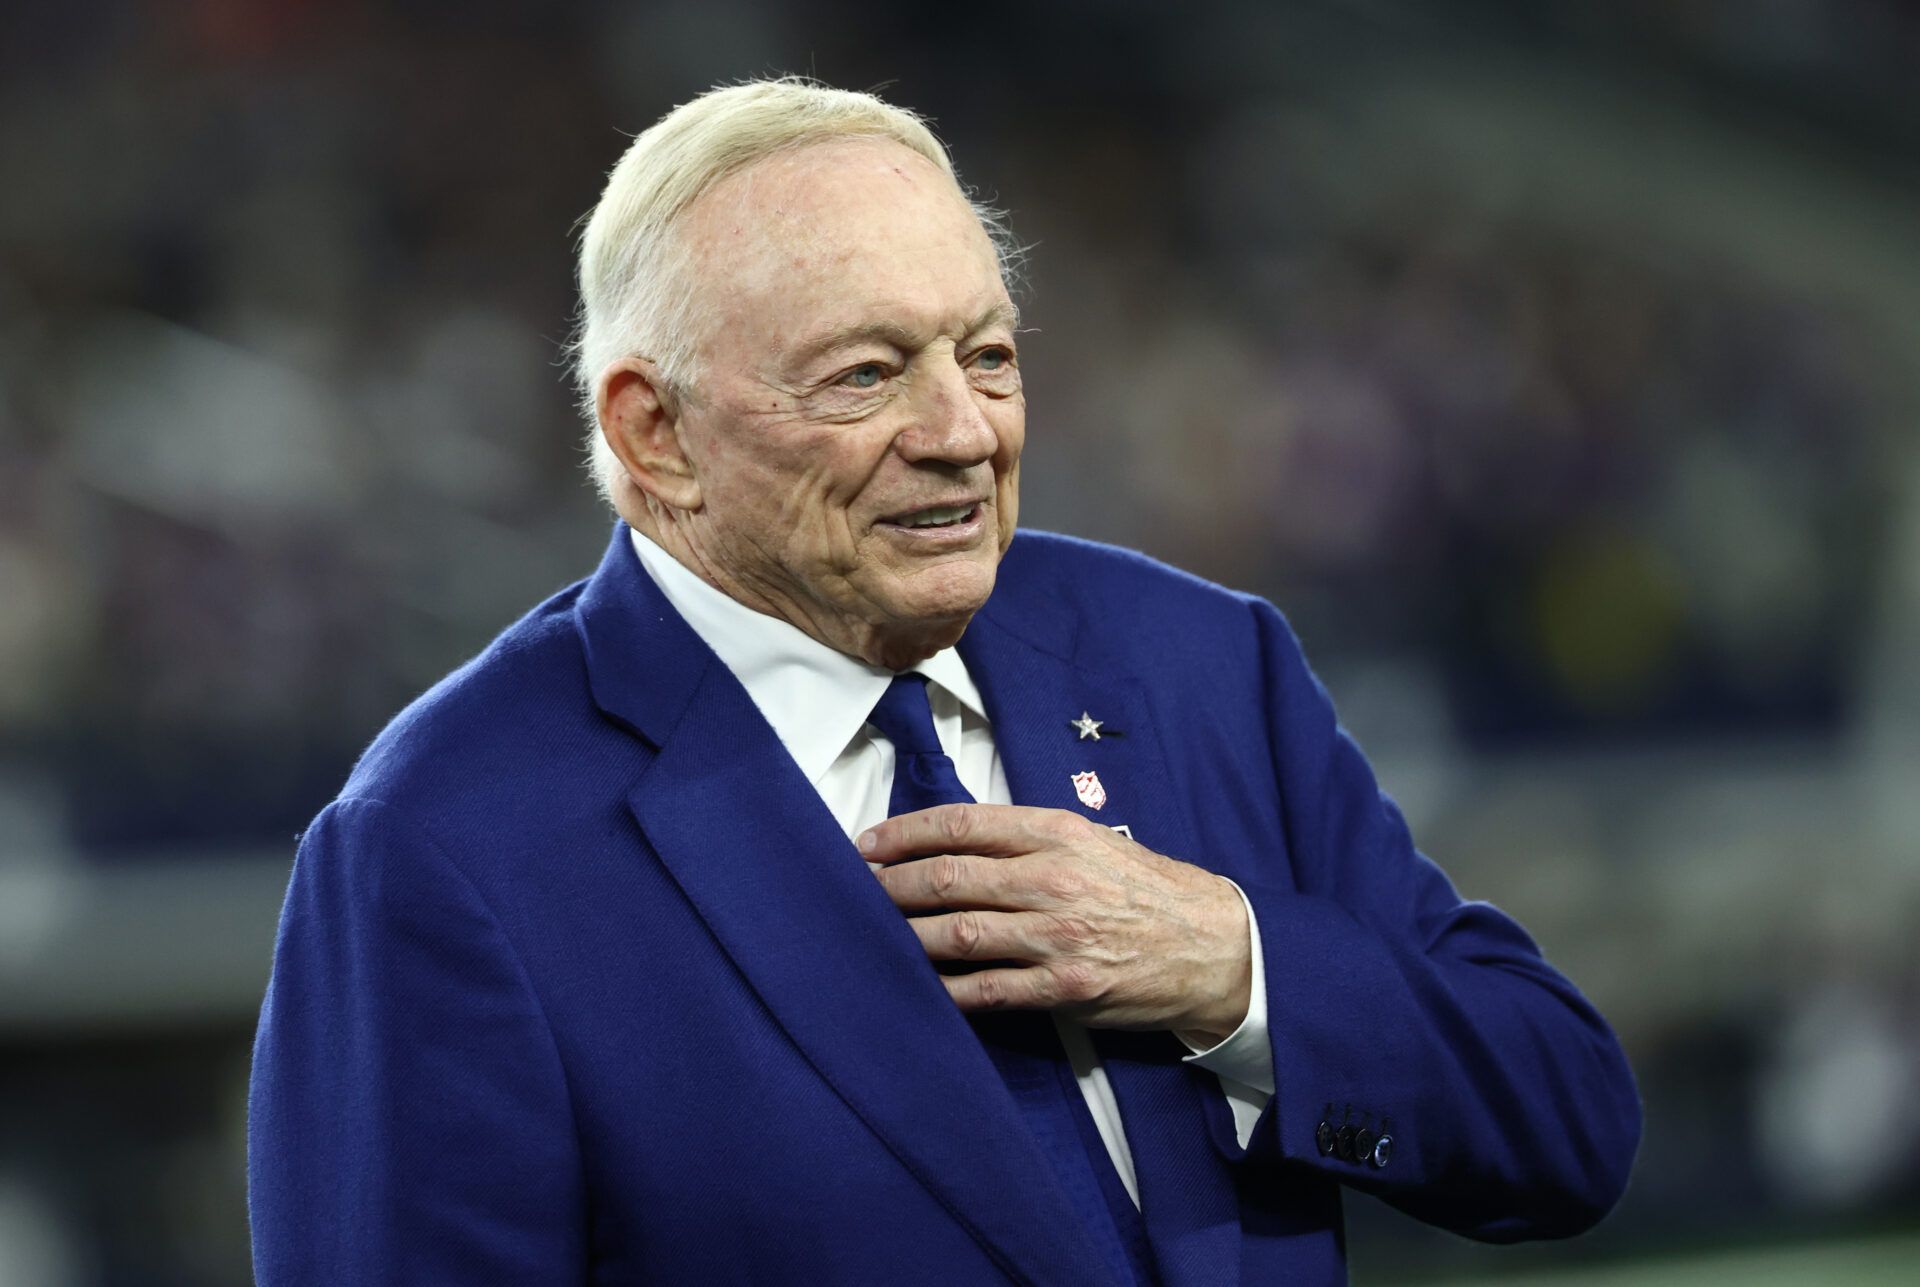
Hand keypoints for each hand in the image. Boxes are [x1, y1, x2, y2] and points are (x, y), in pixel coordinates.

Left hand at [859, 803, 1251, 1042]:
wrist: (1215, 946)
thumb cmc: (1150, 890)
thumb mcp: (1095, 842)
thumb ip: (1031, 839)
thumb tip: (958, 842)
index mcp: (1058, 834)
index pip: (962, 825)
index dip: (904, 833)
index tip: (868, 844)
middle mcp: (1052, 881)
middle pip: (947, 878)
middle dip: (890, 885)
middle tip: (856, 891)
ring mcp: (1056, 937)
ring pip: (957, 933)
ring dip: (905, 934)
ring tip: (873, 934)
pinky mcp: (1063, 988)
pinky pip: (987, 990)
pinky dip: (945, 989)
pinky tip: (919, 985)